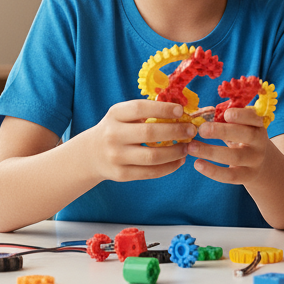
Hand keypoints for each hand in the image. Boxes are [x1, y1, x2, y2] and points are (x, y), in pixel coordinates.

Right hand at [76, 100, 197, 182]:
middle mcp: (113, 135)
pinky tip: (179, 161)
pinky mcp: (121, 174)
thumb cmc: (116, 129)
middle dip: (175, 131)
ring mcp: (116, 156)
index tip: (181, 111)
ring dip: (175, 152)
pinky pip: (150, 172)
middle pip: (149, 133)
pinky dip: (169, 167)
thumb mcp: (122, 115)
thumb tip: (180, 112)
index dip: (163, 109)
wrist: (91, 154)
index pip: (140, 109)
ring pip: (152, 157)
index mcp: (115, 115)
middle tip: (191, 130)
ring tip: (187, 147)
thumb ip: (145, 112)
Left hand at [187, 106, 271, 184]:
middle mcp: (260, 142)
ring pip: (234, 157)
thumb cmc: (241, 138)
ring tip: (191, 147)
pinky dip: (212, 171)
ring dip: (210, 152)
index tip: (225, 114)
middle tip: (201, 130)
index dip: (241, 115)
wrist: (258, 163)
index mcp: (258, 125)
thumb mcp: (239, 127)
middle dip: (222, 131)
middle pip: (246, 136)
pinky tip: (197, 164)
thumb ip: (224, 120)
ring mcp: (255, 160)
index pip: (253, 118)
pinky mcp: (247, 176)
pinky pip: (230, 175)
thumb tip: (200, 114)